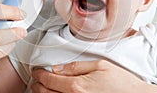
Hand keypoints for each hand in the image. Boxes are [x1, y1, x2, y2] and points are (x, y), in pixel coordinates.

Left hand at [31, 60, 156, 92]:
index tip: (36, 71)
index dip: (39, 74)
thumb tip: (58, 67)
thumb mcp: (99, 66)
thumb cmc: (121, 82)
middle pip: (46, 92)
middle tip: (36, 79)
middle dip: (37, 85)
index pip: (49, 79)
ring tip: (41, 87)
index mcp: (77, 86)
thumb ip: (76, 66)